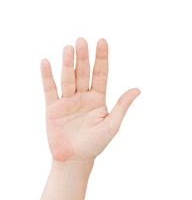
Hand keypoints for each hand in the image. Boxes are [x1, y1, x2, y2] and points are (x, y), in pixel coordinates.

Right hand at [41, 37, 140, 162]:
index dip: (101, 58)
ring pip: (68, 78)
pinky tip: (46, 62)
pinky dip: (47, 76)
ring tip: (68, 47)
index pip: (100, 73)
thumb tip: (138, 90)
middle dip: (83, 57)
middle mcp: (83, 96)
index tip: (102, 41)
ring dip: (67, 63)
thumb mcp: (113, 124)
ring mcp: (67, 101)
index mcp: (98, 98)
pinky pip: (50, 89)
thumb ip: (122, 106)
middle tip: (81, 40)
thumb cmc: (97, 143)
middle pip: (83, 72)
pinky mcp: (53, 108)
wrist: (75, 159)